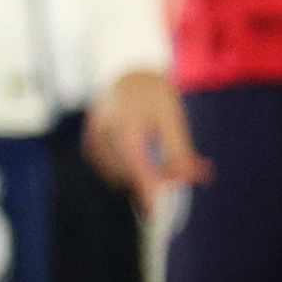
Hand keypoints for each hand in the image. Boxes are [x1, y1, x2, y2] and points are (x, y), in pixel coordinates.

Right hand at [86, 69, 206, 196]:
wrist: (125, 68)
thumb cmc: (152, 91)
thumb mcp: (172, 119)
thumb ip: (179, 152)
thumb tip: (190, 180)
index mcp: (123, 131)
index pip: (138, 172)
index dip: (150, 194)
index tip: (160, 213)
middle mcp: (103, 139)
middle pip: (129, 176)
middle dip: (156, 181)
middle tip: (189, 173)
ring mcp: (94, 143)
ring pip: (119, 175)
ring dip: (144, 177)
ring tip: (172, 165)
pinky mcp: (92, 145)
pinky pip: (111, 168)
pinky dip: (130, 170)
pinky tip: (146, 158)